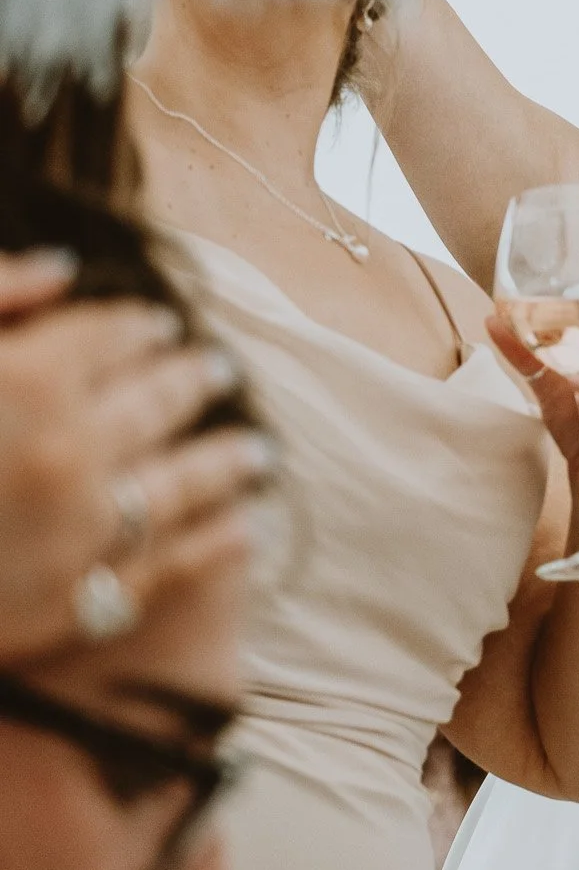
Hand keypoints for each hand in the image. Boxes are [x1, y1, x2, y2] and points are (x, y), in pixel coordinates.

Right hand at [0, 250, 276, 661]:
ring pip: (184, 483)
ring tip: (259, 450)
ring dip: (227, 461)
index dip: (138, 325)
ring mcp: (80, 532)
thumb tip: (65, 265)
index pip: (111, 335)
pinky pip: (168, 566)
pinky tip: (243, 528)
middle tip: (220, 370)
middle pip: (159, 401)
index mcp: (28, 382)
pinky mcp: (73, 603)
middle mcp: (71, 452)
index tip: (159, 323)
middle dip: (193, 380)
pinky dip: (215, 544)